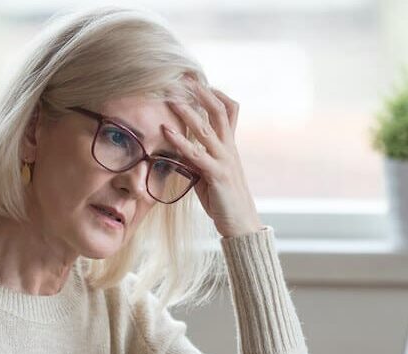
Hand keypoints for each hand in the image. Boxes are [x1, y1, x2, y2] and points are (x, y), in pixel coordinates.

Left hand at [163, 82, 261, 237]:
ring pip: (206, 129)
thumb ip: (197, 159)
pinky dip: (180, 141)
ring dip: (187, 112)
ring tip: (171, 98)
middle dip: (202, 93)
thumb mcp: (209, 174)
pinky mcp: (217, 175)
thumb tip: (180, 149)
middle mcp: (230, 149)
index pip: (229, 111)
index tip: (200, 81)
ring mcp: (225, 160)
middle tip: (185, 77)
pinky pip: (197, 154)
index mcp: (230, 147)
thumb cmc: (224, 200)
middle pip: (219, 112)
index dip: (216, 94)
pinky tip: (166, 131)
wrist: (241, 223)